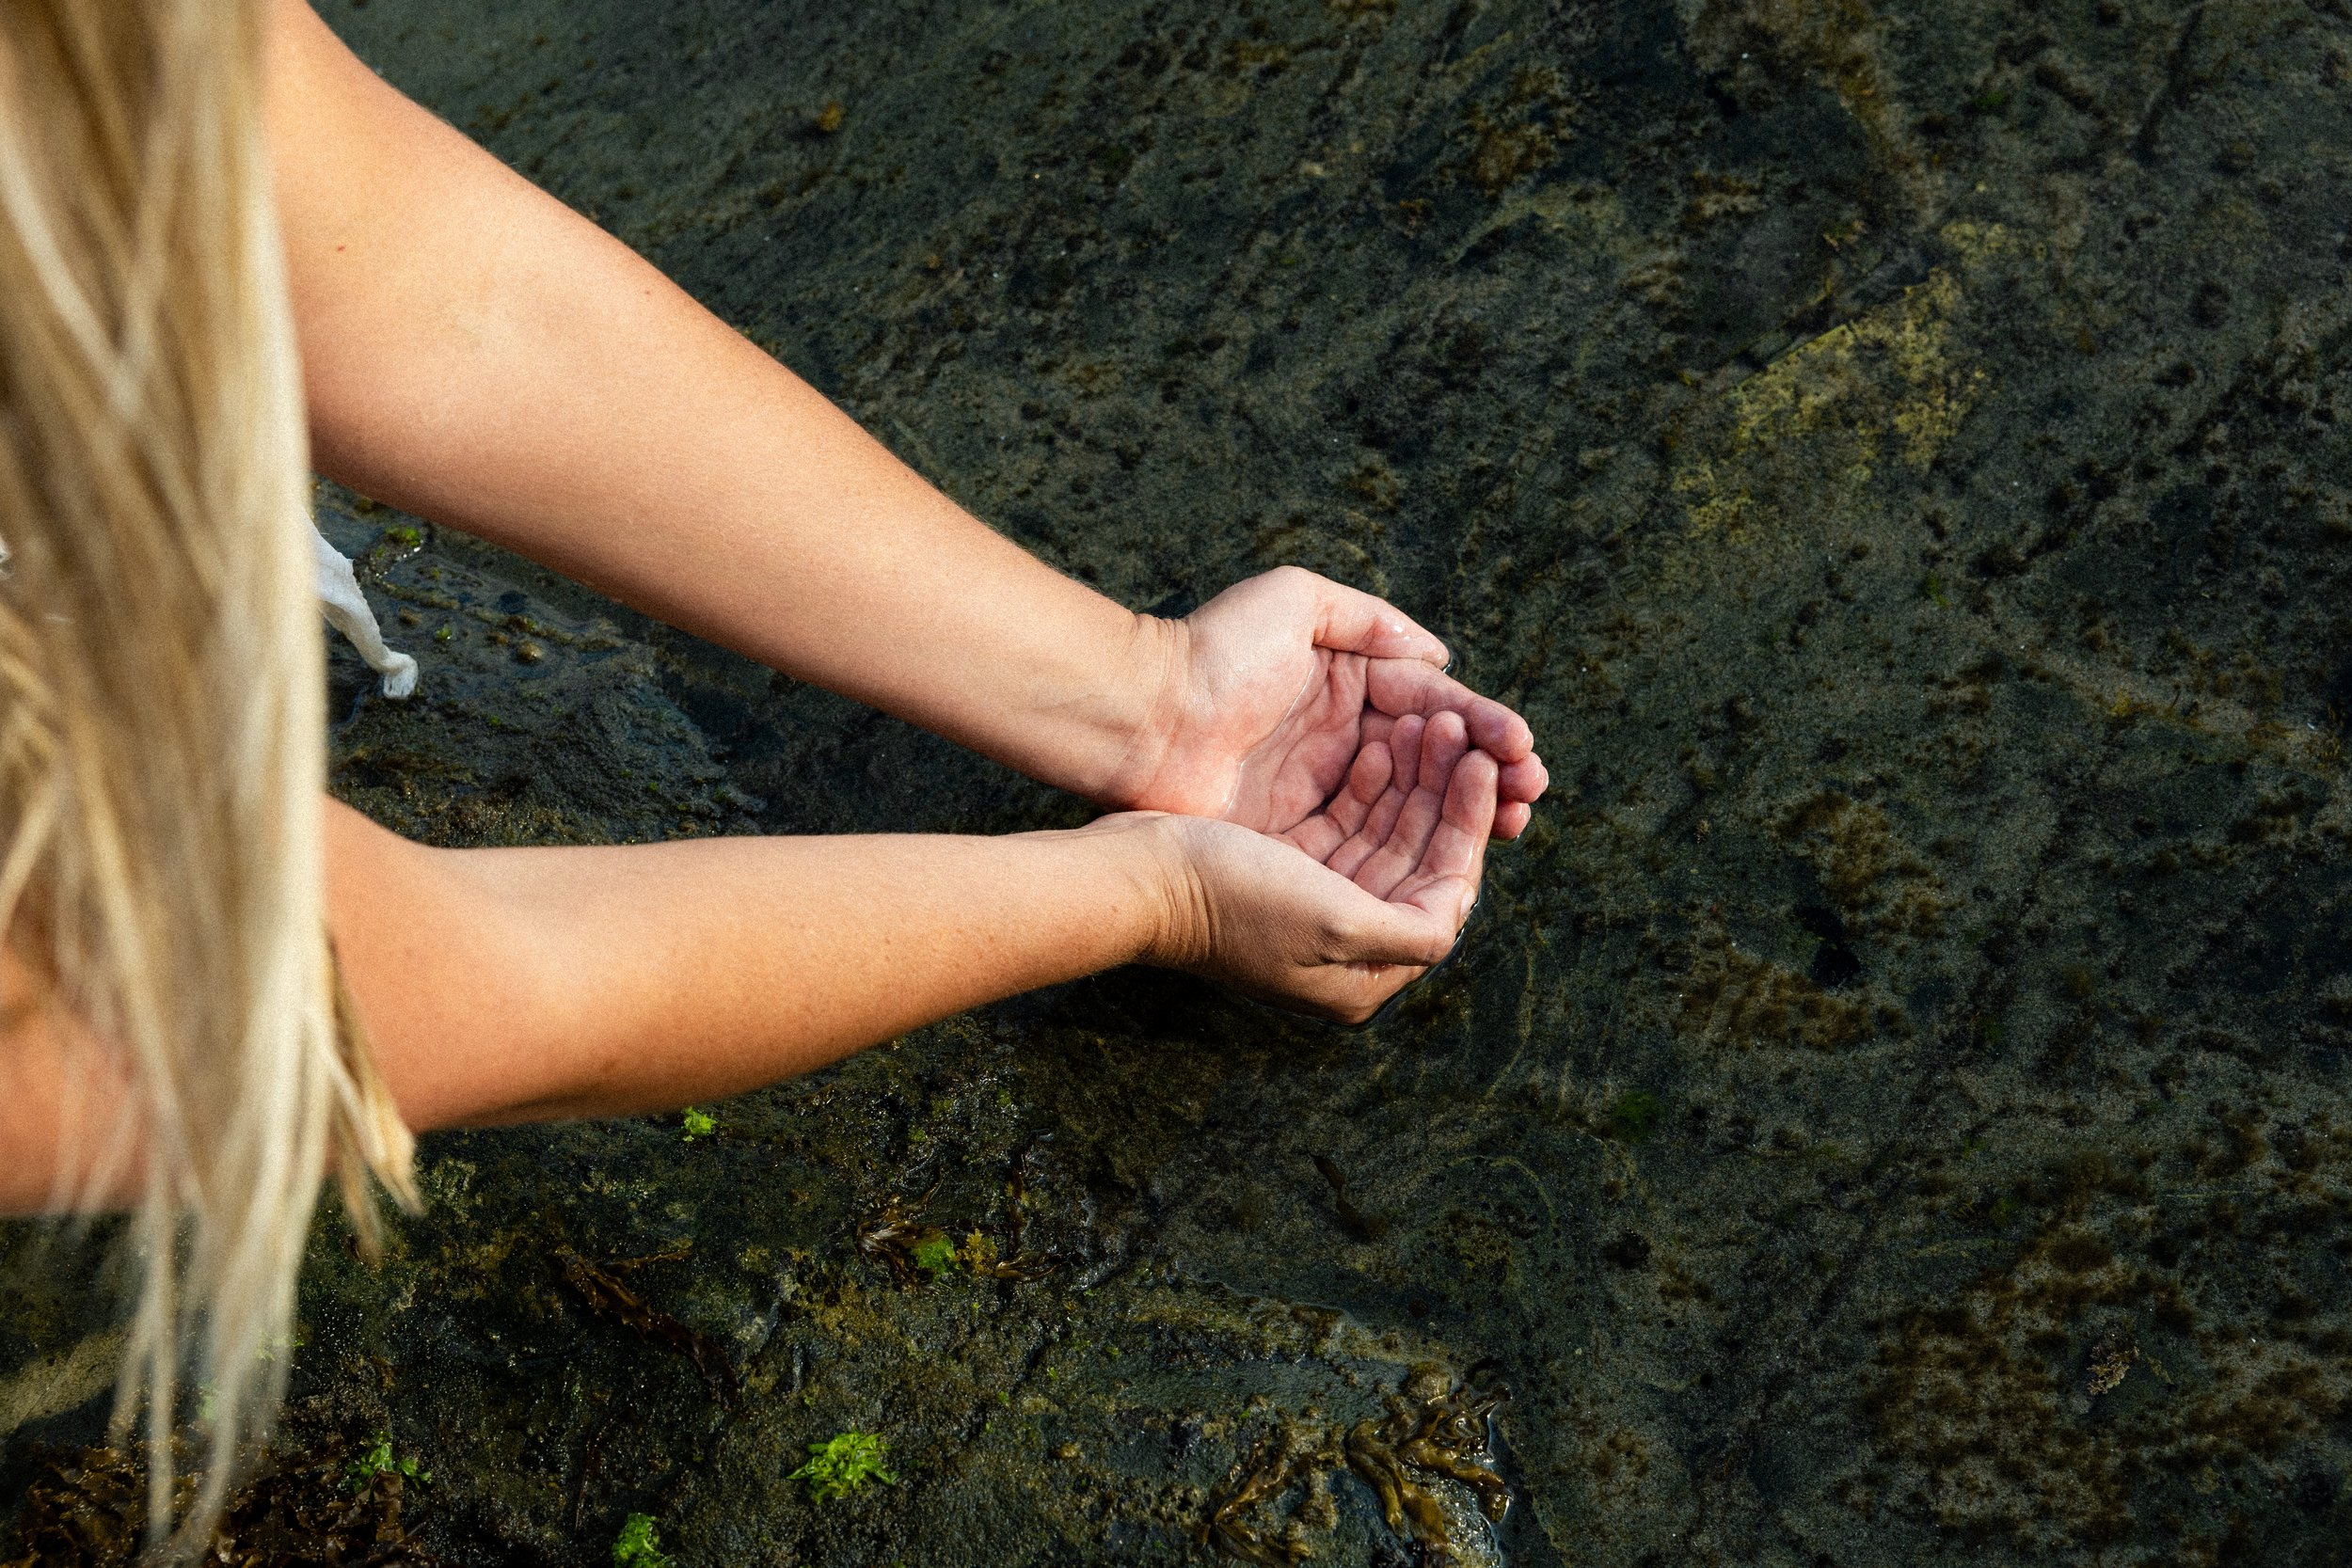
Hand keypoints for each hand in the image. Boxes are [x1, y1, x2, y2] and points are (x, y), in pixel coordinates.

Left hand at [1117, 568, 1547, 840]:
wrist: (1139, 718)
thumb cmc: (1212, 652)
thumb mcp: (1294, 603)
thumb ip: (1369, 621)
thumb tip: (1439, 661)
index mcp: (1340, 686)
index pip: (1428, 709)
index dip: (1480, 728)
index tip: (1522, 748)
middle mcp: (1335, 743)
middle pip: (1430, 764)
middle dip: (1487, 777)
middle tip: (1532, 793)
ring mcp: (1315, 796)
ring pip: (1408, 809)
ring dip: (1463, 815)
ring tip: (1512, 820)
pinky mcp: (1291, 841)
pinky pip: (1367, 848)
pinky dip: (1414, 849)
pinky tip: (1455, 850)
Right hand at [1129, 721, 1497, 1022]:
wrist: (1137, 876)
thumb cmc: (1230, 898)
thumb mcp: (1335, 924)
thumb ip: (1410, 931)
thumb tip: (1458, 919)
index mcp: (1362, 976)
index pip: (1444, 897)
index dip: (1469, 829)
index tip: (1484, 766)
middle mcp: (1345, 950)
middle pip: (1419, 863)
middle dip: (1444, 796)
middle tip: (1465, 733)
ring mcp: (1315, 909)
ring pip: (1388, 836)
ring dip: (1413, 780)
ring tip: (1431, 724)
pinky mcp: (1287, 871)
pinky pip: (1350, 824)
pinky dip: (1372, 784)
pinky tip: (1384, 741)